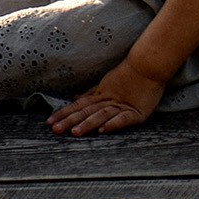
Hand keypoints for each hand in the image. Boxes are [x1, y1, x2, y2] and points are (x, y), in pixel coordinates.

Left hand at [49, 58, 165, 135]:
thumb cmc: (129, 76)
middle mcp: (108, 100)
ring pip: (101, 115)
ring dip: (88, 123)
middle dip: (70, 121)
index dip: (64, 113)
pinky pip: (123, 119)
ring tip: (75, 132)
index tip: (49, 122)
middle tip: (55, 130)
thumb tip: (74, 100)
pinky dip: (113, 124)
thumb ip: (91, 94)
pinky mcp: (136, 112)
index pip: (79, 106)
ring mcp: (121, 106)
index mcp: (100, 95)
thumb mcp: (107, 85)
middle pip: (86, 111)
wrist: (150, 65)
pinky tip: (103, 130)